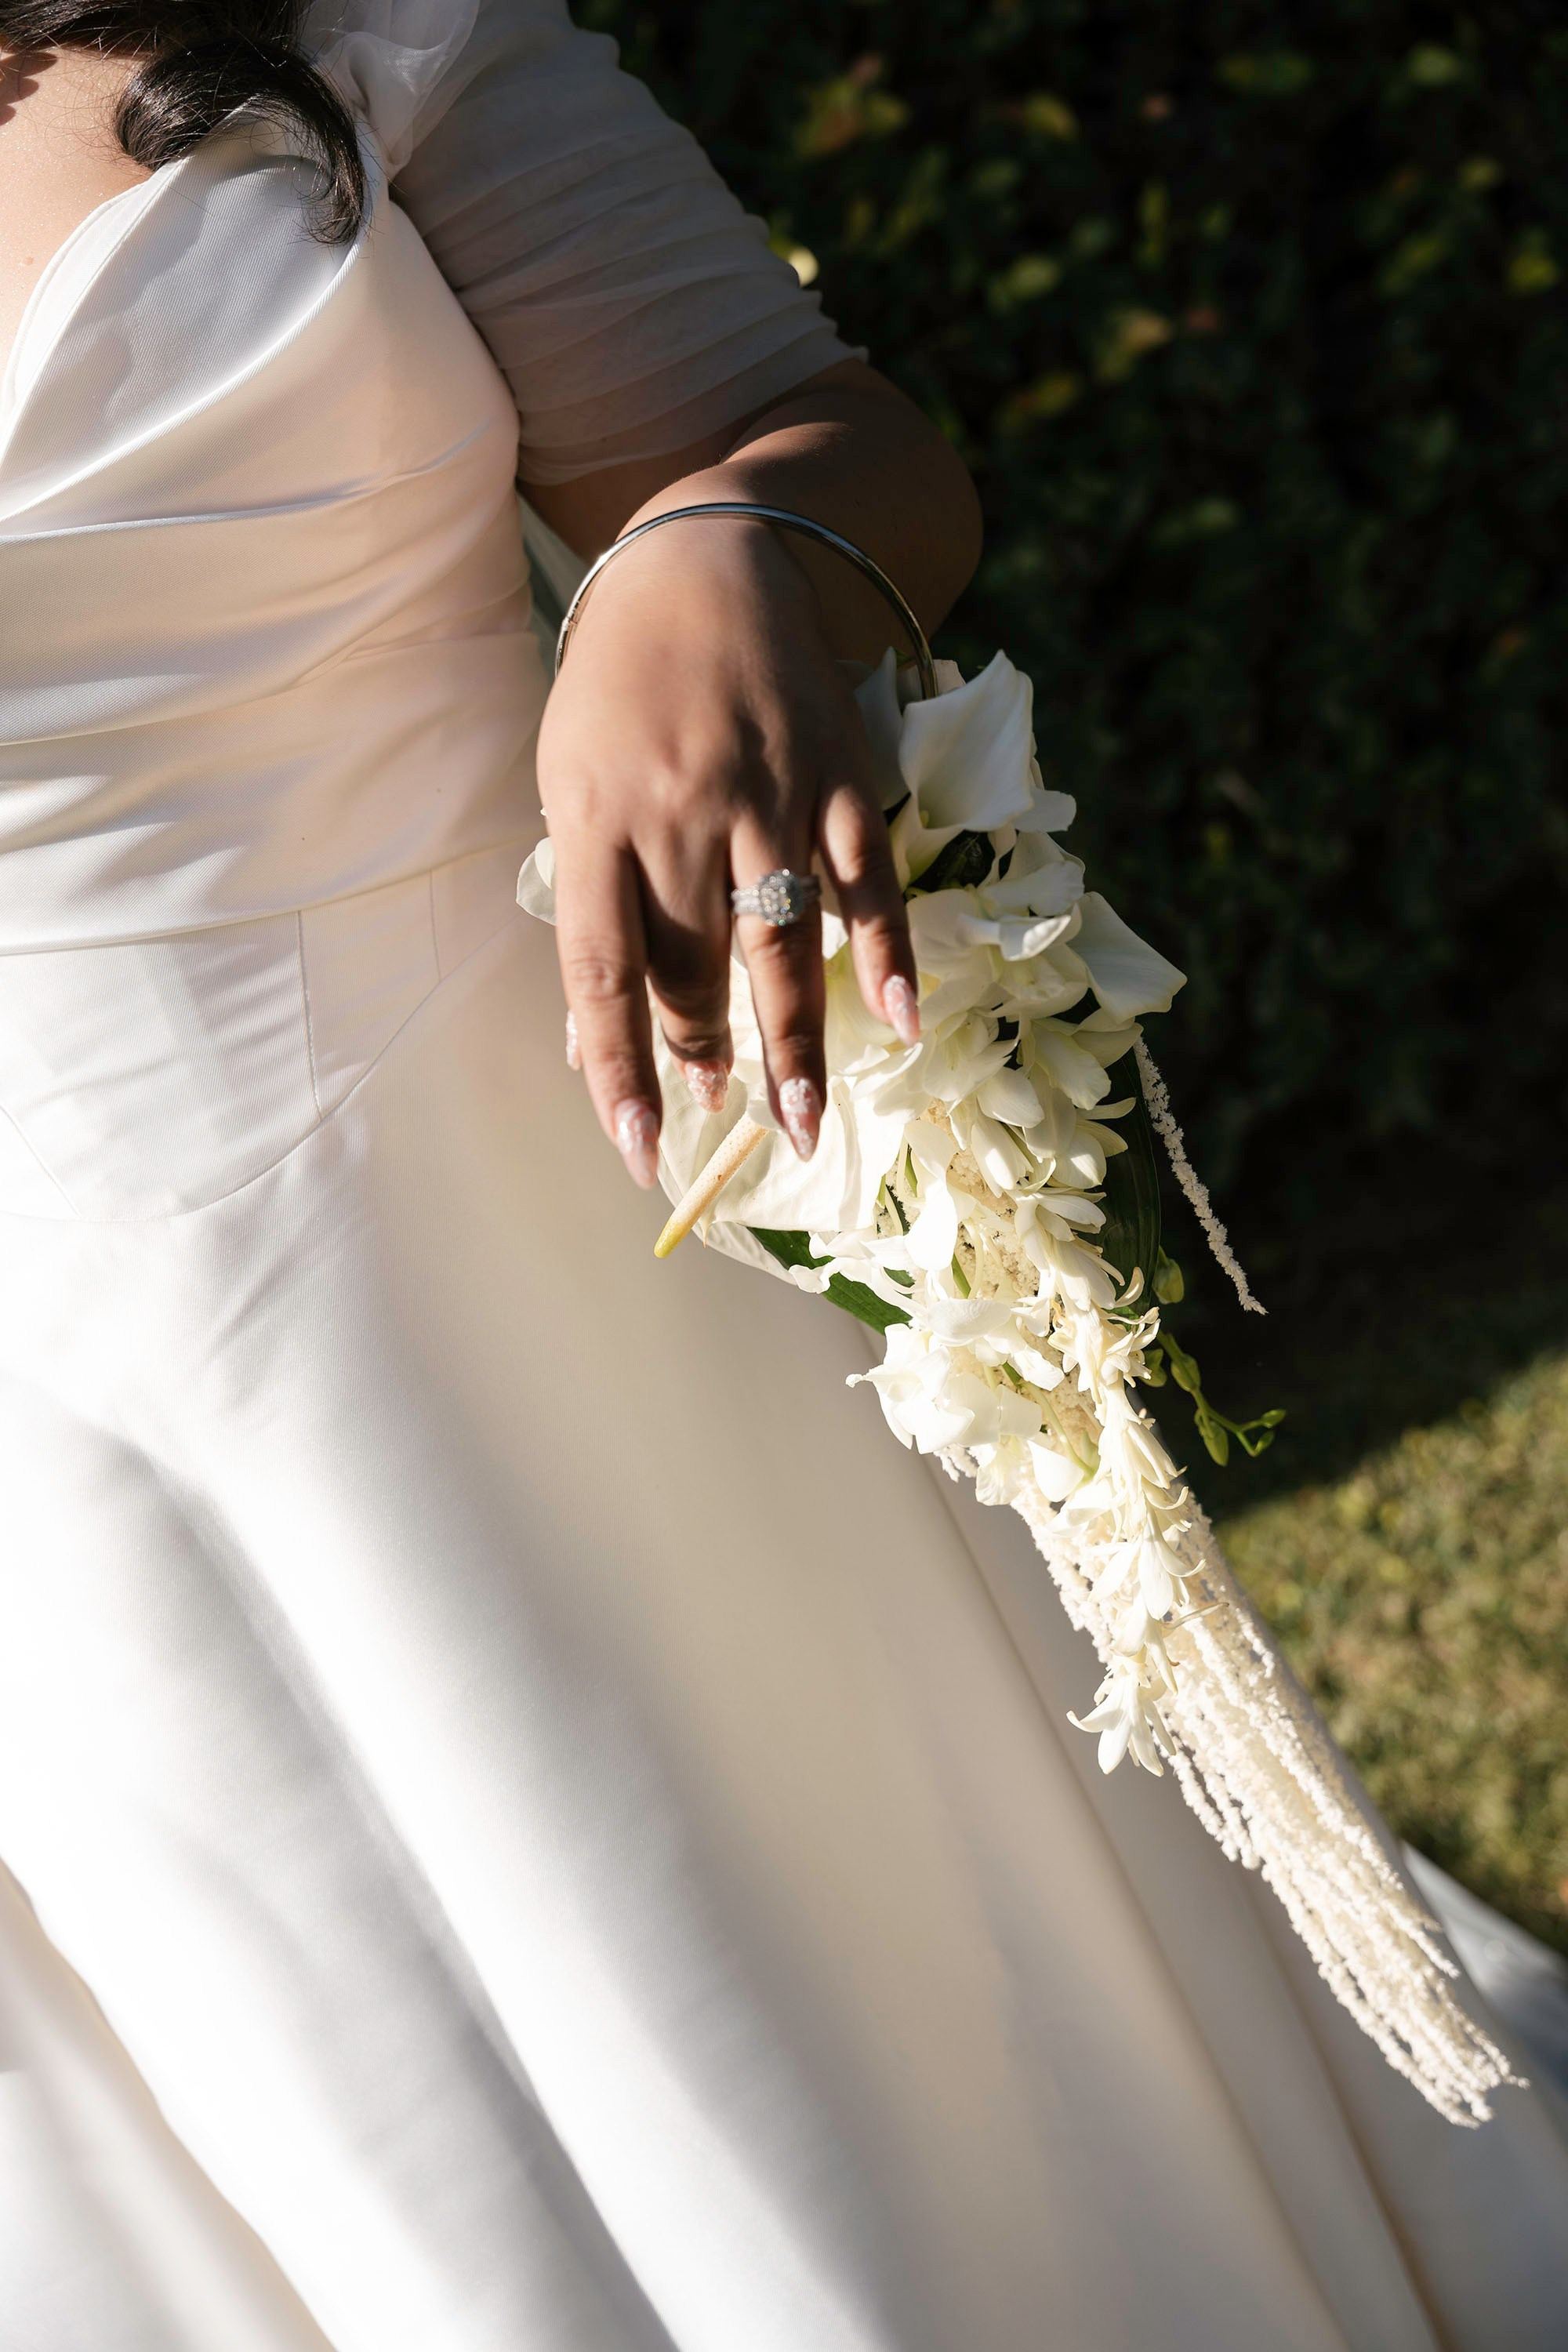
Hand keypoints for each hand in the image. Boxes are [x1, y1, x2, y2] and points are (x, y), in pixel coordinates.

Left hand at [536, 516, 920, 1187]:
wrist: (703, 556)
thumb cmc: (617, 684)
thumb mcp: (572, 778)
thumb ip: (593, 892)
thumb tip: (607, 1024)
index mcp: (598, 815)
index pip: (605, 970)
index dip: (618, 1067)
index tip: (634, 1145)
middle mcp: (682, 809)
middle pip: (695, 965)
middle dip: (703, 1056)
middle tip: (716, 1116)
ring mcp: (768, 792)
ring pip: (782, 943)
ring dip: (794, 1044)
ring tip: (802, 1125)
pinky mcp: (836, 773)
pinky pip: (866, 879)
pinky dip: (886, 952)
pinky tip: (900, 1019)